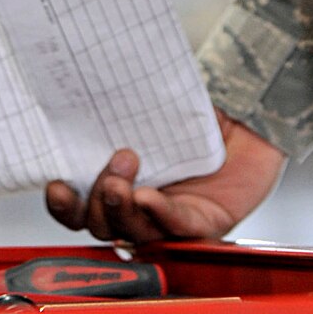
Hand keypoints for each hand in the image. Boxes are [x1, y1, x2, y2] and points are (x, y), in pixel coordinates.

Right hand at [44, 110, 286, 243]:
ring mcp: (172, 222)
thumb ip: (122, 106)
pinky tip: (151, 196)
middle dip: (98, 202)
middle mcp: (143, 211)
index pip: (81, 211)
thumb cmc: (202, 116)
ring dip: (124, 207)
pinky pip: (177, 227)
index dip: (65, 207)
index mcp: (123, 186)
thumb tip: (90, 81)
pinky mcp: (205, 226)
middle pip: (104, 228)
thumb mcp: (155, 108)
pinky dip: (160, 213)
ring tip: (129, 173)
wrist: (254, 119)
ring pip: (135, 233)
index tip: (58, 185)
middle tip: (116, 164)